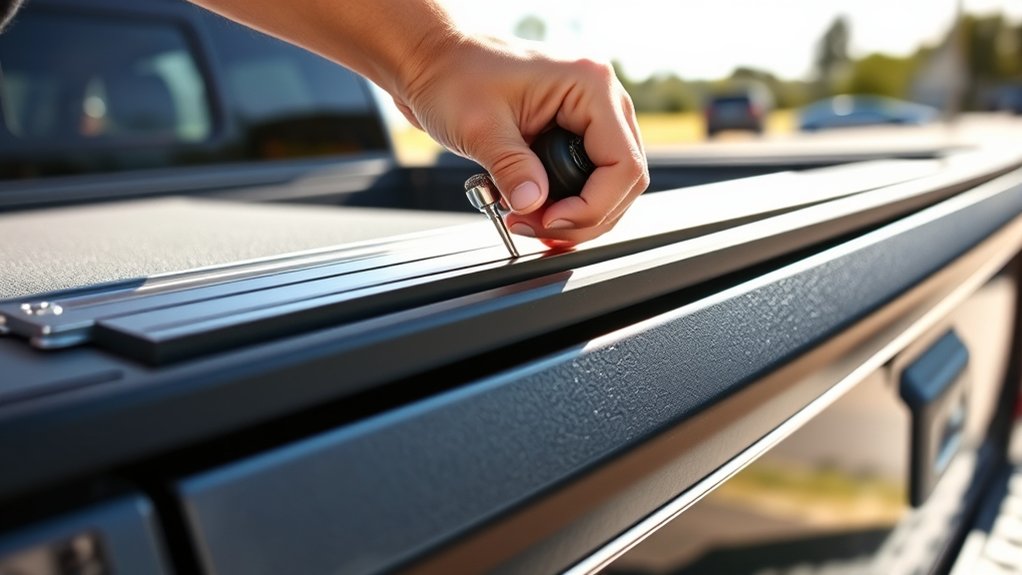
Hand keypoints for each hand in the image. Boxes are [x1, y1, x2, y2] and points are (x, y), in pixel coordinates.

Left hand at [393, 34, 648, 246]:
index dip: (592, 205)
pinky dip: (562, 206)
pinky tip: (531, 213)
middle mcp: (599, 101)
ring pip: (606, 187)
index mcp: (590, 87)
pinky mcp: (570, 136)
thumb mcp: (479, 127)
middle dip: (581, 216)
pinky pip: (584, 182)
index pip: (622, 164)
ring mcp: (587, 119)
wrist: (432, 63)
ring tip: (524, 219)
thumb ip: (511, 167)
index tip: (549, 220)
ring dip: (571, 215)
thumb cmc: (453, 75)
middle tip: (534, 226)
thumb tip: (534, 206)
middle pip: (621, 181)